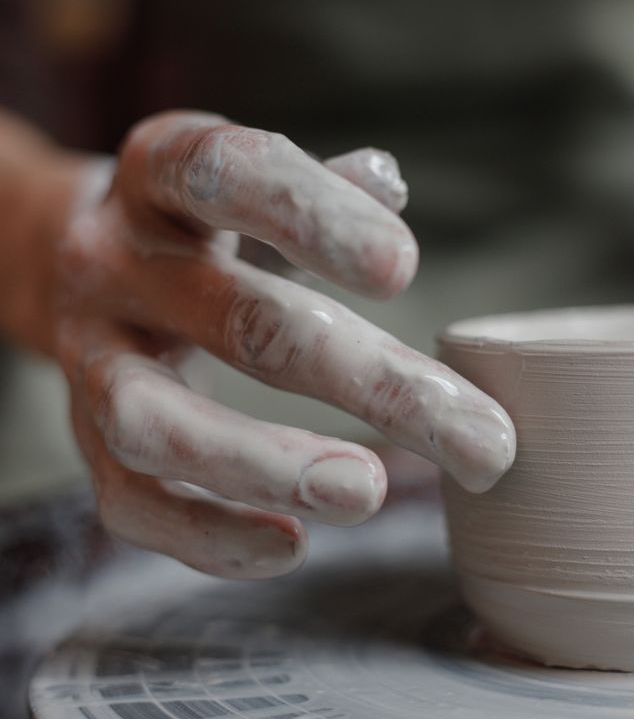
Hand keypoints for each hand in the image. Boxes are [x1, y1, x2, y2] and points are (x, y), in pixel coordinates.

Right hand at [49, 111, 513, 577]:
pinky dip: (208, 535)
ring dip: (269, 467)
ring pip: (156, 425)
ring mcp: (88, 354)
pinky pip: (130, 501)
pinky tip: (292, 546)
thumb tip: (388, 183)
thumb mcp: (241, 180)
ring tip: (370, 493)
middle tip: (480, 442)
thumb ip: (316, 186)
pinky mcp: (81, 436)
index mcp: (160, 171)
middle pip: (239, 325)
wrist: (66, 261)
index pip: (230, 176)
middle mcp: (114, 261)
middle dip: (370, 385)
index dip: (314, 218)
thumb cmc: (192, 222)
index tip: (404, 271)